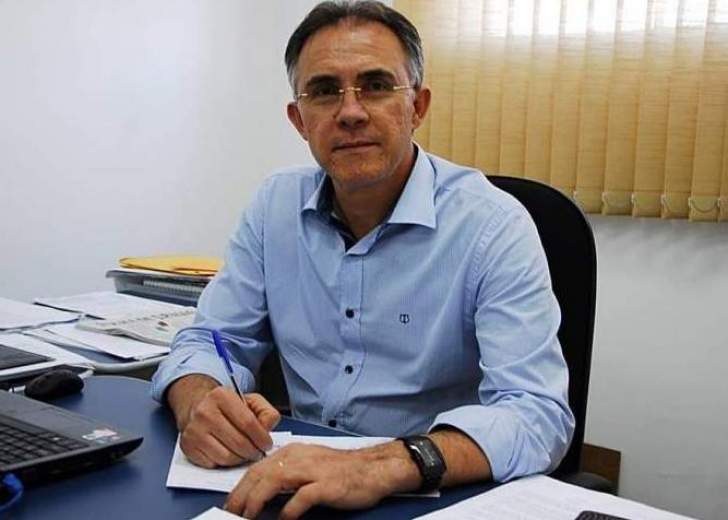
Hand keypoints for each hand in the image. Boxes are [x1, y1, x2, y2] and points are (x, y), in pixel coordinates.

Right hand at [179, 385, 280, 467]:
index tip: (267, 444)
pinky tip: (229, 453)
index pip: (248, 423)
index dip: (262, 438)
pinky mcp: (188, 446)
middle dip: (253, 452)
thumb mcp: (249, 401)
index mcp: (222, 396)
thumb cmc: (228, 407)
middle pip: (238, 443)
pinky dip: (225, 463)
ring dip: (241, 459)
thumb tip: (268, 430)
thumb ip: (265, 412)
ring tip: (244, 453)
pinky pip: (214, 463)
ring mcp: (194, 430)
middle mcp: (205, 412)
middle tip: (258, 452)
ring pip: (227, 457)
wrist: (197, 407)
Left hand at [224, 442, 418, 518]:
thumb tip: (261, 495)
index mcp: (291, 453)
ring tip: (247, 517)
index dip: (240, 488)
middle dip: (241, 497)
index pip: (257, 469)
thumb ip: (286, 476)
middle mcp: (298, 457)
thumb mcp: (308, 467)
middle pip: (260, 475)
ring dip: (256, 501)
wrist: (373, 469)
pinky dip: (287, 511)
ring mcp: (312, 470)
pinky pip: (300, 498)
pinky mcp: (325, 485)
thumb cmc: (341, 471)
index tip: (230, 505)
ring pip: (273, 482)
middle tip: (230, 514)